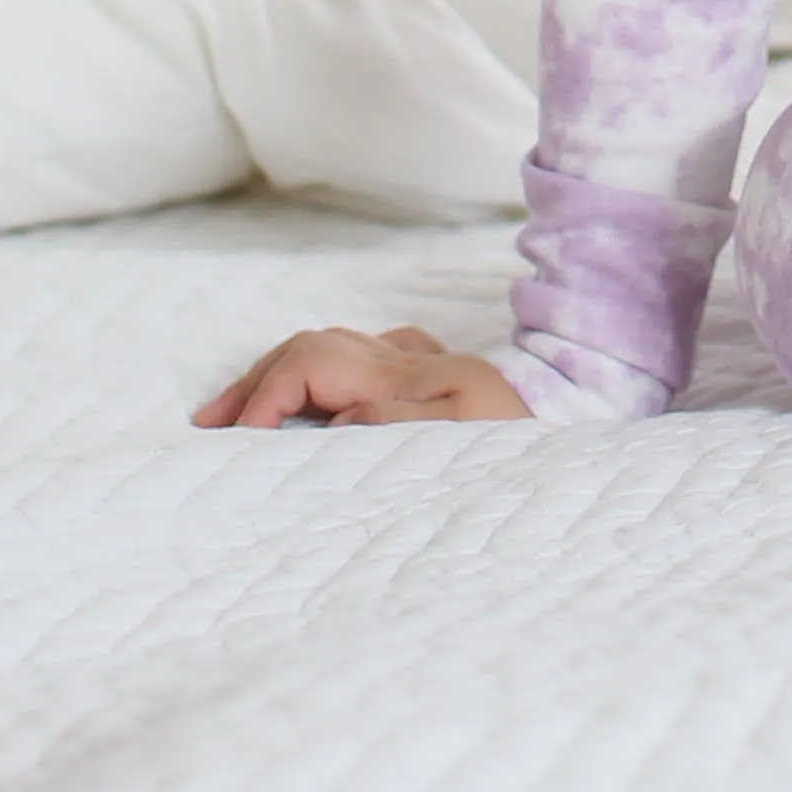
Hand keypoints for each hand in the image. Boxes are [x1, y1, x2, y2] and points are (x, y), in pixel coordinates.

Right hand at [193, 324, 532, 426]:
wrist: (580, 430)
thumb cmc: (526, 443)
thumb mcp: (466, 439)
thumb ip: (396, 423)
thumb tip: (336, 416)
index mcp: (412, 374)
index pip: (311, 366)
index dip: (267, 398)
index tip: (236, 441)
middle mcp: (414, 360)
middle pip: (312, 348)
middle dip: (258, 381)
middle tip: (211, 424)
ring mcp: (426, 366)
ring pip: (334, 349)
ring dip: (283, 374)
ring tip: (244, 413)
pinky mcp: (440, 379)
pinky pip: (370, 357)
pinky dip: (329, 369)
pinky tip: (322, 393)